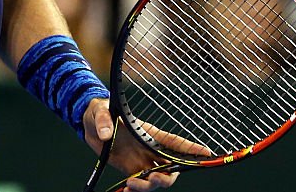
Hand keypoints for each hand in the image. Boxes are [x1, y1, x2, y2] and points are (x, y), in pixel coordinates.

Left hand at [83, 99, 211, 190]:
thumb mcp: (100, 111)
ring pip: (155, 181)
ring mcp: (140, 162)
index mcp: (149, 134)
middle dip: (167, 177)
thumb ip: (104, 121)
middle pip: (169, 168)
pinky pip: (138, 185)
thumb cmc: (101, 111)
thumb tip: (107, 135)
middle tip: (154, 178)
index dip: (191, 149)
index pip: (174, 142)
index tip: (206, 153)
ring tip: (131, 185)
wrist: (89, 123)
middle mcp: (148, 151)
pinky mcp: (128, 170)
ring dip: (148, 187)